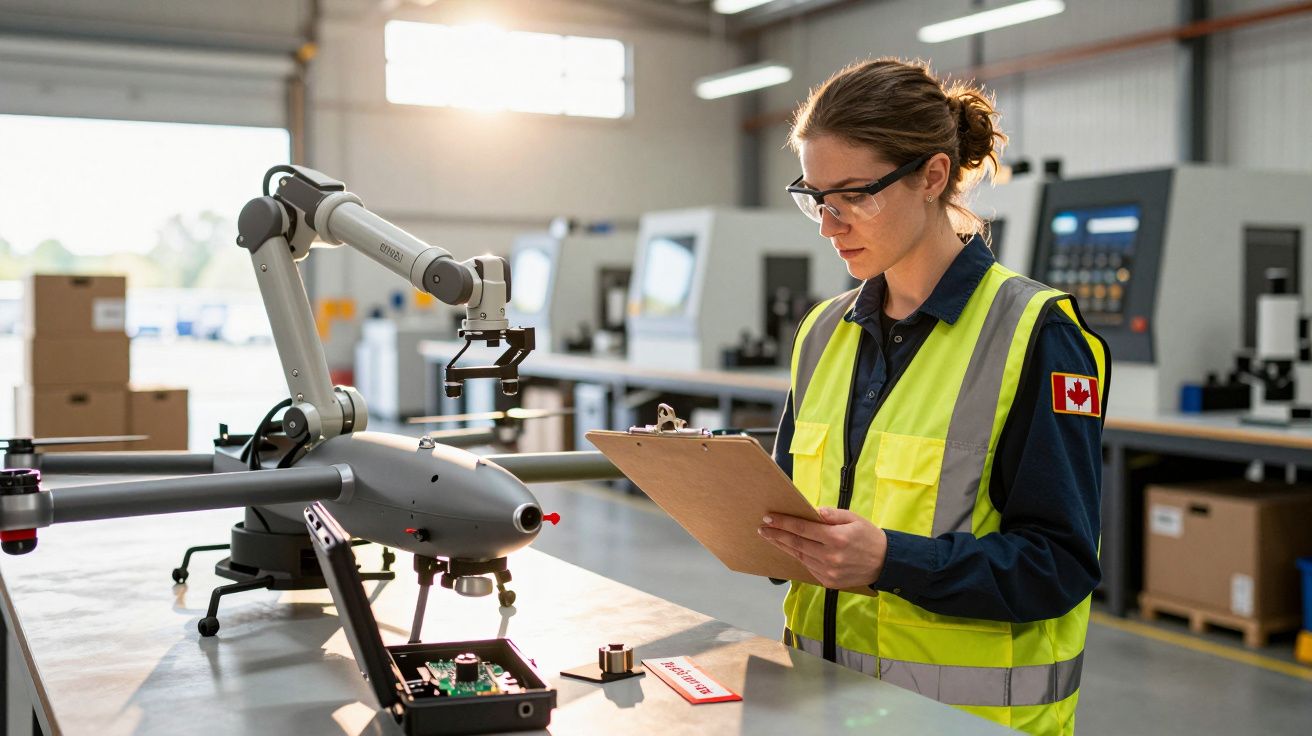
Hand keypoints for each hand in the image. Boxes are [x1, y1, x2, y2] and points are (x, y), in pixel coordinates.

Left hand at [758, 508, 887, 588]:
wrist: (885, 563)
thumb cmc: (869, 536)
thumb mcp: (853, 518)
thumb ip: (832, 514)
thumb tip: (814, 512)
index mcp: (836, 538)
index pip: (802, 529)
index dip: (784, 523)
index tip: (769, 518)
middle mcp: (830, 557)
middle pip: (796, 544)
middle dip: (777, 535)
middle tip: (763, 528)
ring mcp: (829, 572)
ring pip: (799, 557)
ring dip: (783, 546)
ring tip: (771, 538)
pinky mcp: (829, 582)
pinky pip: (808, 567)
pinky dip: (798, 557)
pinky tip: (790, 549)